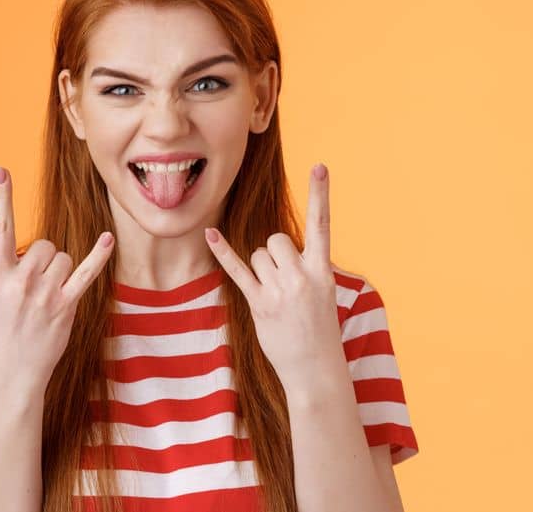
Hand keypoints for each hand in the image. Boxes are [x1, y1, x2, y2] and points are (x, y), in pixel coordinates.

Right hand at [0, 166, 114, 383]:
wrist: (12, 371)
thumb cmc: (4, 331)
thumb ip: (14, 270)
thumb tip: (43, 252)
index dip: (0, 198)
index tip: (1, 171)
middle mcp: (19, 280)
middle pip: (44, 245)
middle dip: (44, 259)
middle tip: (34, 287)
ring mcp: (43, 293)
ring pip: (62, 258)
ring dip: (60, 271)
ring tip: (47, 298)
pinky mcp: (65, 305)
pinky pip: (85, 273)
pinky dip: (97, 257)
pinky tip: (107, 240)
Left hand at [203, 163, 344, 386]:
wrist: (316, 368)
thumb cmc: (319, 328)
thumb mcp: (323, 292)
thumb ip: (305, 266)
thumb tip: (280, 248)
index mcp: (323, 270)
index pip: (322, 224)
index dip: (320, 194)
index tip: (319, 165)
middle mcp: (302, 276)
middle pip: (276, 239)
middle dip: (275, 253)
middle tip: (284, 282)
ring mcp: (280, 290)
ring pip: (258, 254)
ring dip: (261, 268)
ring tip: (276, 296)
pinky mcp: (259, 303)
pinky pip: (237, 270)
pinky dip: (222, 252)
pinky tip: (209, 233)